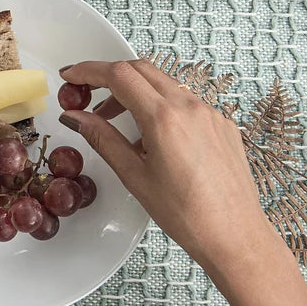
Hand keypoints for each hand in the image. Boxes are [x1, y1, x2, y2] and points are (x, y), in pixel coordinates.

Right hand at [59, 60, 270, 270]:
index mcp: (164, 118)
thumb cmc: (186, 214)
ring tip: (114, 120)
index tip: (70, 76)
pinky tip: (151, 136)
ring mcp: (210, 113)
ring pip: (163, 83)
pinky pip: (185, 101)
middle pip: (140, 69)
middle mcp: (190, 107)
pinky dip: (160, 105)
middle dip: (109, 76)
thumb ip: (102, 138)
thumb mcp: (134, 176)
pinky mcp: (222, 124)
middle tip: (87, 94)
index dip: (89, 71)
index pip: (119, 75)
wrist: (236, 237)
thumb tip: (74, 117)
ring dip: (134, 91)